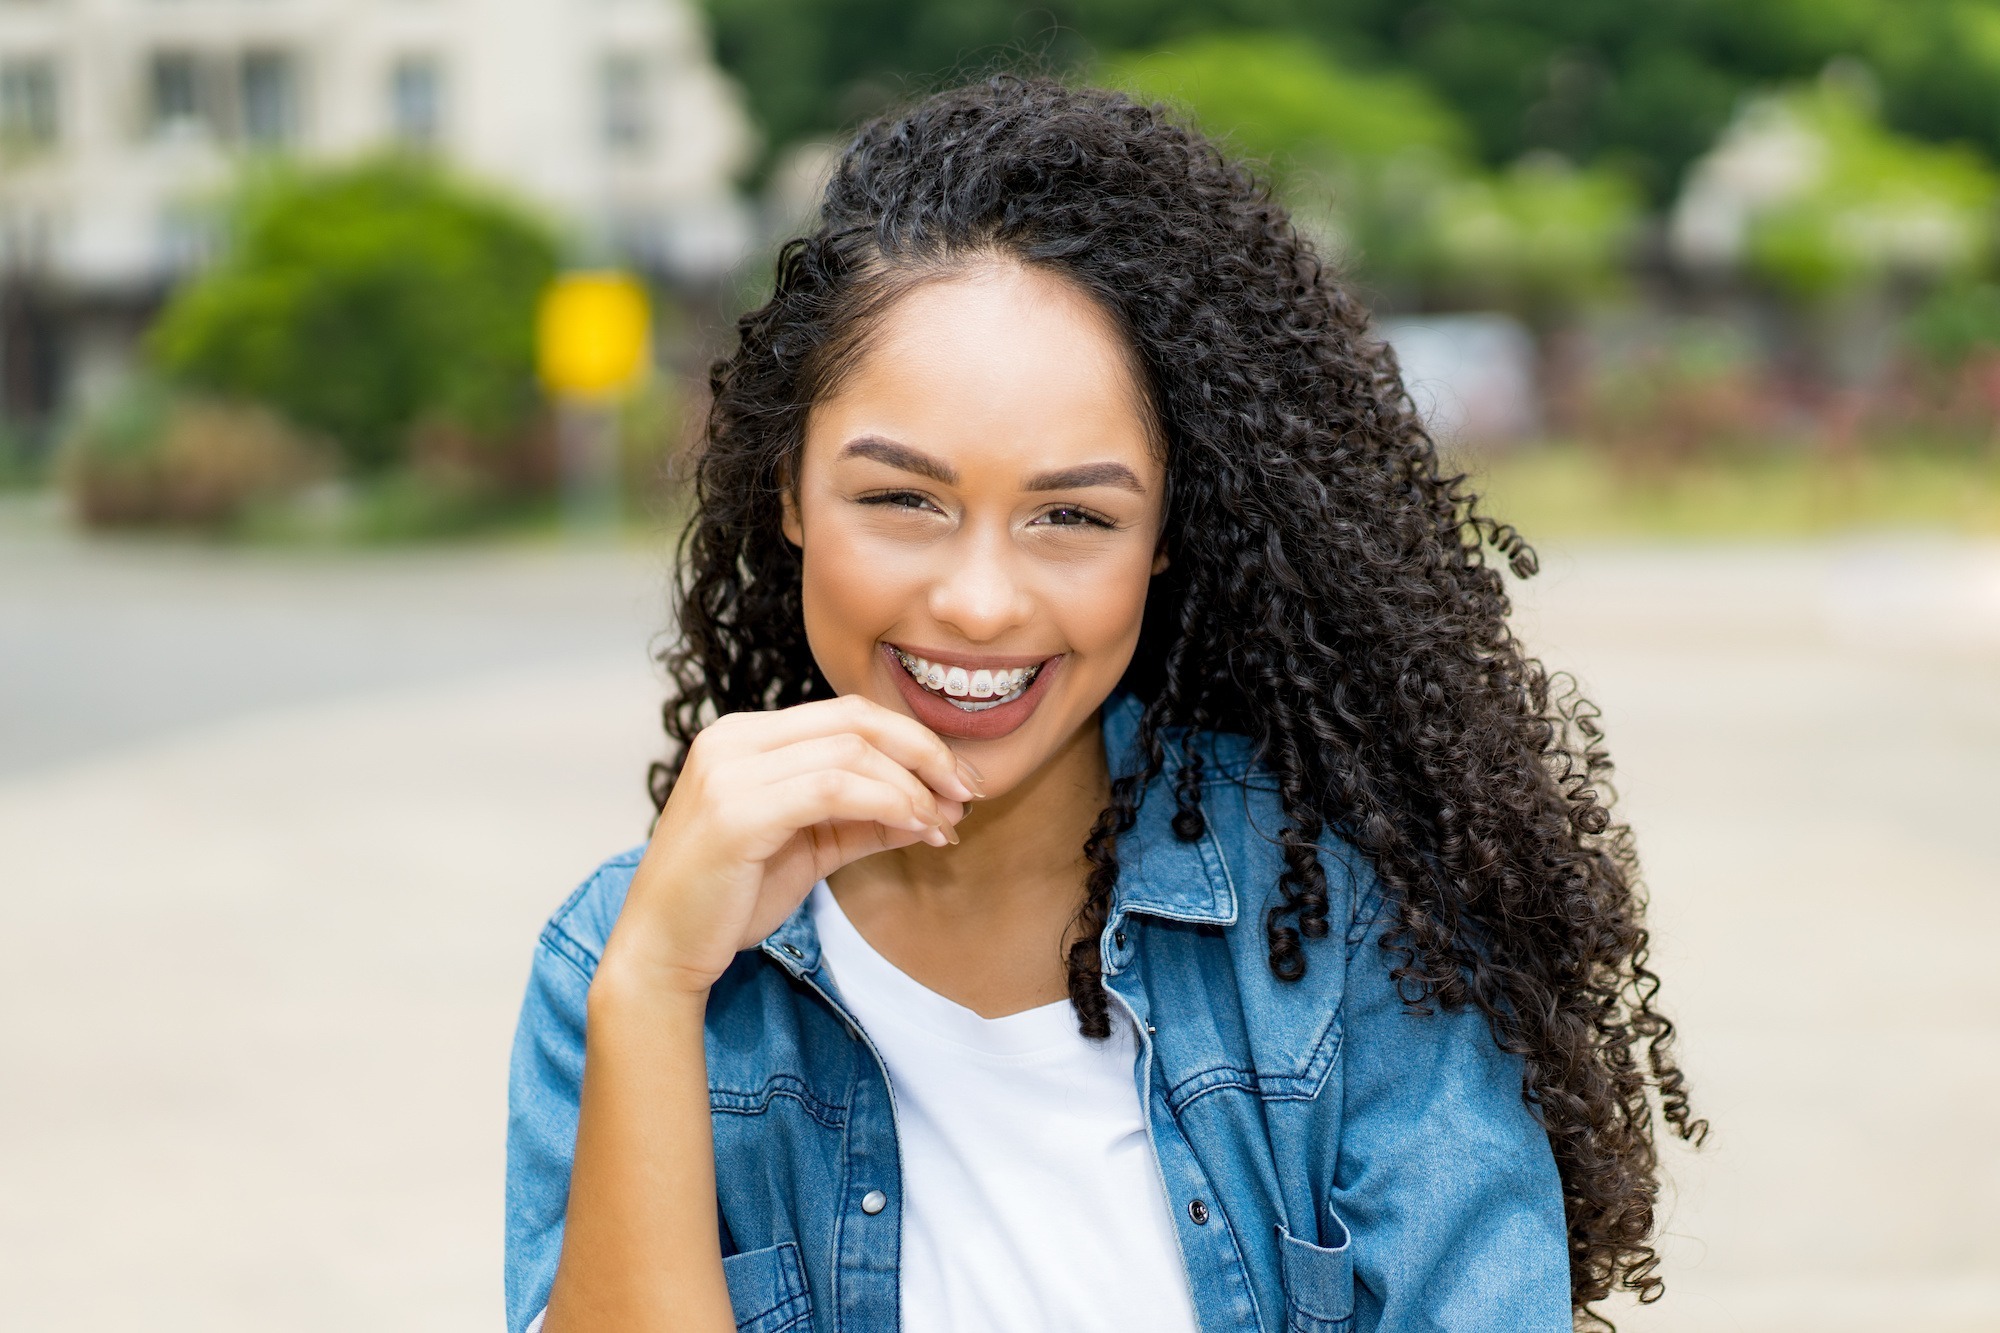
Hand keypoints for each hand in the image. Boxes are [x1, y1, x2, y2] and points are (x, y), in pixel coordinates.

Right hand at [599, 694, 980, 998]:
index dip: (912, 739)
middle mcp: (733, 739)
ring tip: (943, 823)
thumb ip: (865, 821)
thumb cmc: (727, 901)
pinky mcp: (736, 810)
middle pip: (855, 719)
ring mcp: (730, 770)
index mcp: (744, 737)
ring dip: (912, 786)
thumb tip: (936, 808)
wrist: (662, 952)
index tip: (957, 780)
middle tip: (966, 792)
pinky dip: (887, 803)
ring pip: (850, 752)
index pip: (847, 714)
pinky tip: (917, 829)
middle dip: (924, 752)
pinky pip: (832, 788)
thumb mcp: (809, 849)